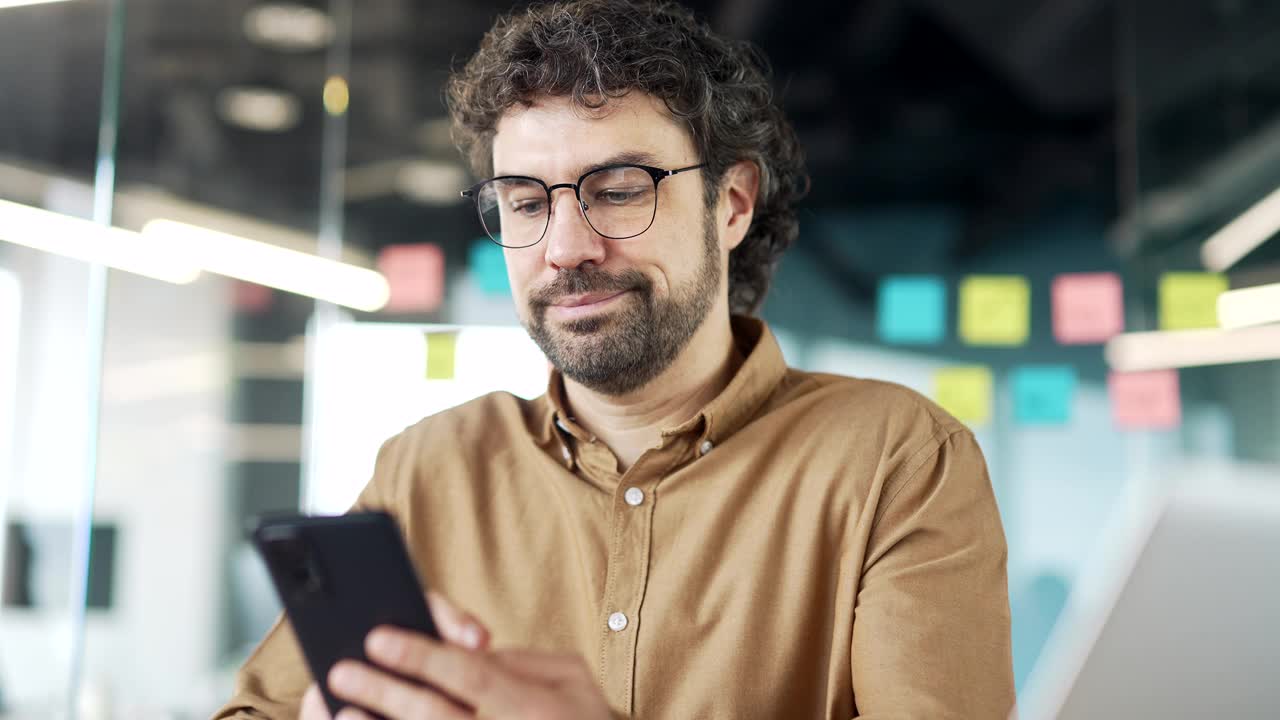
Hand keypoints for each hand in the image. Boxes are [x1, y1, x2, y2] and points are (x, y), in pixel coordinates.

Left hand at [323, 595, 611, 719]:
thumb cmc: (584, 717)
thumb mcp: (571, 677)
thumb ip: (521, 662)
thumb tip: (470, 653)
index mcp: (532, 705)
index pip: (468, 673)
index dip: (420, 654)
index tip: (379, 637)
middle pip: (433, 713)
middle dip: (384, 690)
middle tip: (341, 670)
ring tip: (342, 711)